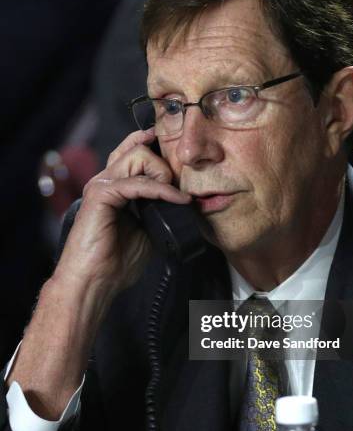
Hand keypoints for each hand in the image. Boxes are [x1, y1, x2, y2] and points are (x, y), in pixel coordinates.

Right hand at [54, 129, 190, 294]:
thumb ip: (158, 210)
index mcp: (115, 187)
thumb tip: (180, 201)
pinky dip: (162, 190)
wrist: (94, 282)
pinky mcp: (101, 195)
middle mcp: (106, 181)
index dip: (157, 151)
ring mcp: (101, 185)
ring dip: (163, 174)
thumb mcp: (147, 230)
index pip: (134, 152)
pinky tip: (177, 200)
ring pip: (138, 155)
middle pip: (138, 148)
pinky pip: (138, 182)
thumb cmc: (115, 262)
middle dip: (164, 164)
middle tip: (178, 189)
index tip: (181, 162)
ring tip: (175, 196)